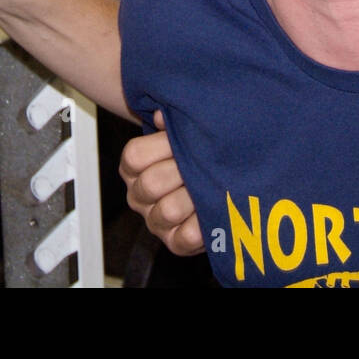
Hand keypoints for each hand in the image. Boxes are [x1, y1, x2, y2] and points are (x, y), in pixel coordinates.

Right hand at [119, 111, 204, 254]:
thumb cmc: (199, 154)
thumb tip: (162, 116)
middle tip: (207, 163)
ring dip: (195, 197)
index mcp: (136, 167)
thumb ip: (174, 122)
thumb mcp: (185, 133)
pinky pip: (185, 237)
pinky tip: (217, 209)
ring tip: (215, 185)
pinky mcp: (176, 242)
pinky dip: (204, 223)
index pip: (135, 156)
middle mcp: (140, 195)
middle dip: (183, 170)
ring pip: (167, 211)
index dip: (163, 145)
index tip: (188, 137)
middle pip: (151, 184)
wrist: (224, 184)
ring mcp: (156, 221)